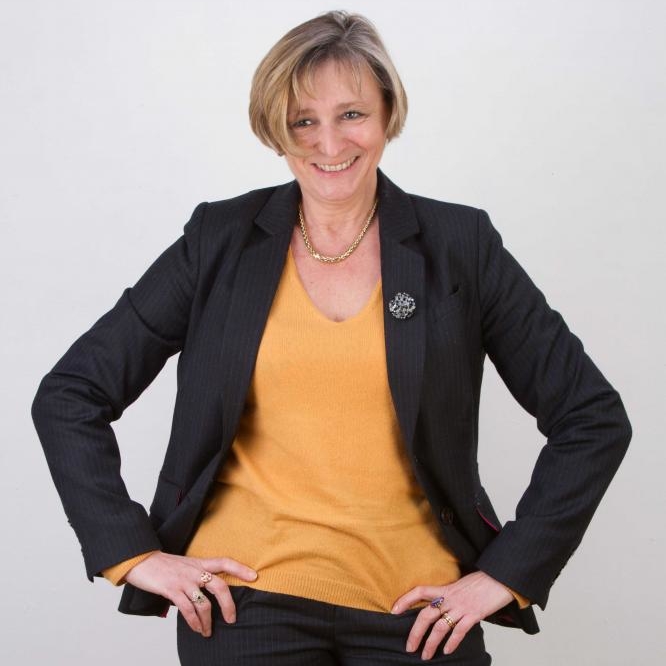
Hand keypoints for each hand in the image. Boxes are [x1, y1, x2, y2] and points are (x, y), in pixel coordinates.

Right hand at [124, 552, 257, 636]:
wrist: (142, 560)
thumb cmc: (163, 565)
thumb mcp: (184, 566)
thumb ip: (196, 576)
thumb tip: (204, 595)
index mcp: (200, 563)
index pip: (225, 562)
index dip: (240, 568)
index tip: (254, 576)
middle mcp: (195, 571)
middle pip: (220, 585)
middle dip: (228, 604)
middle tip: (232, 619)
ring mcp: (184, 580)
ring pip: (204, 603)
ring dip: (207, 621)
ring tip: (207, 631)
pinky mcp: (172, 590)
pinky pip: (188, 609)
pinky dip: (194, 622)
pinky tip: (197, 628)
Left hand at [390, 571, 512, 659]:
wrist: (500, 578)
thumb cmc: (480, 581)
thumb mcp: (460, 584)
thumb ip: (449, 595)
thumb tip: (440, 606)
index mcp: (445, 588)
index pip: (420, 591)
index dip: (405, 599)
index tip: (393, 610)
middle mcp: (450, 597)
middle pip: (426, 615)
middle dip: (415, 633)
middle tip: (409, 647)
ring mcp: (462, 607)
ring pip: (440, 627)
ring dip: (431, 644)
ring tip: (425, 656)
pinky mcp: (474, 615)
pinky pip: (459, 631)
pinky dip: (452, 643)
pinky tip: (447, 651)